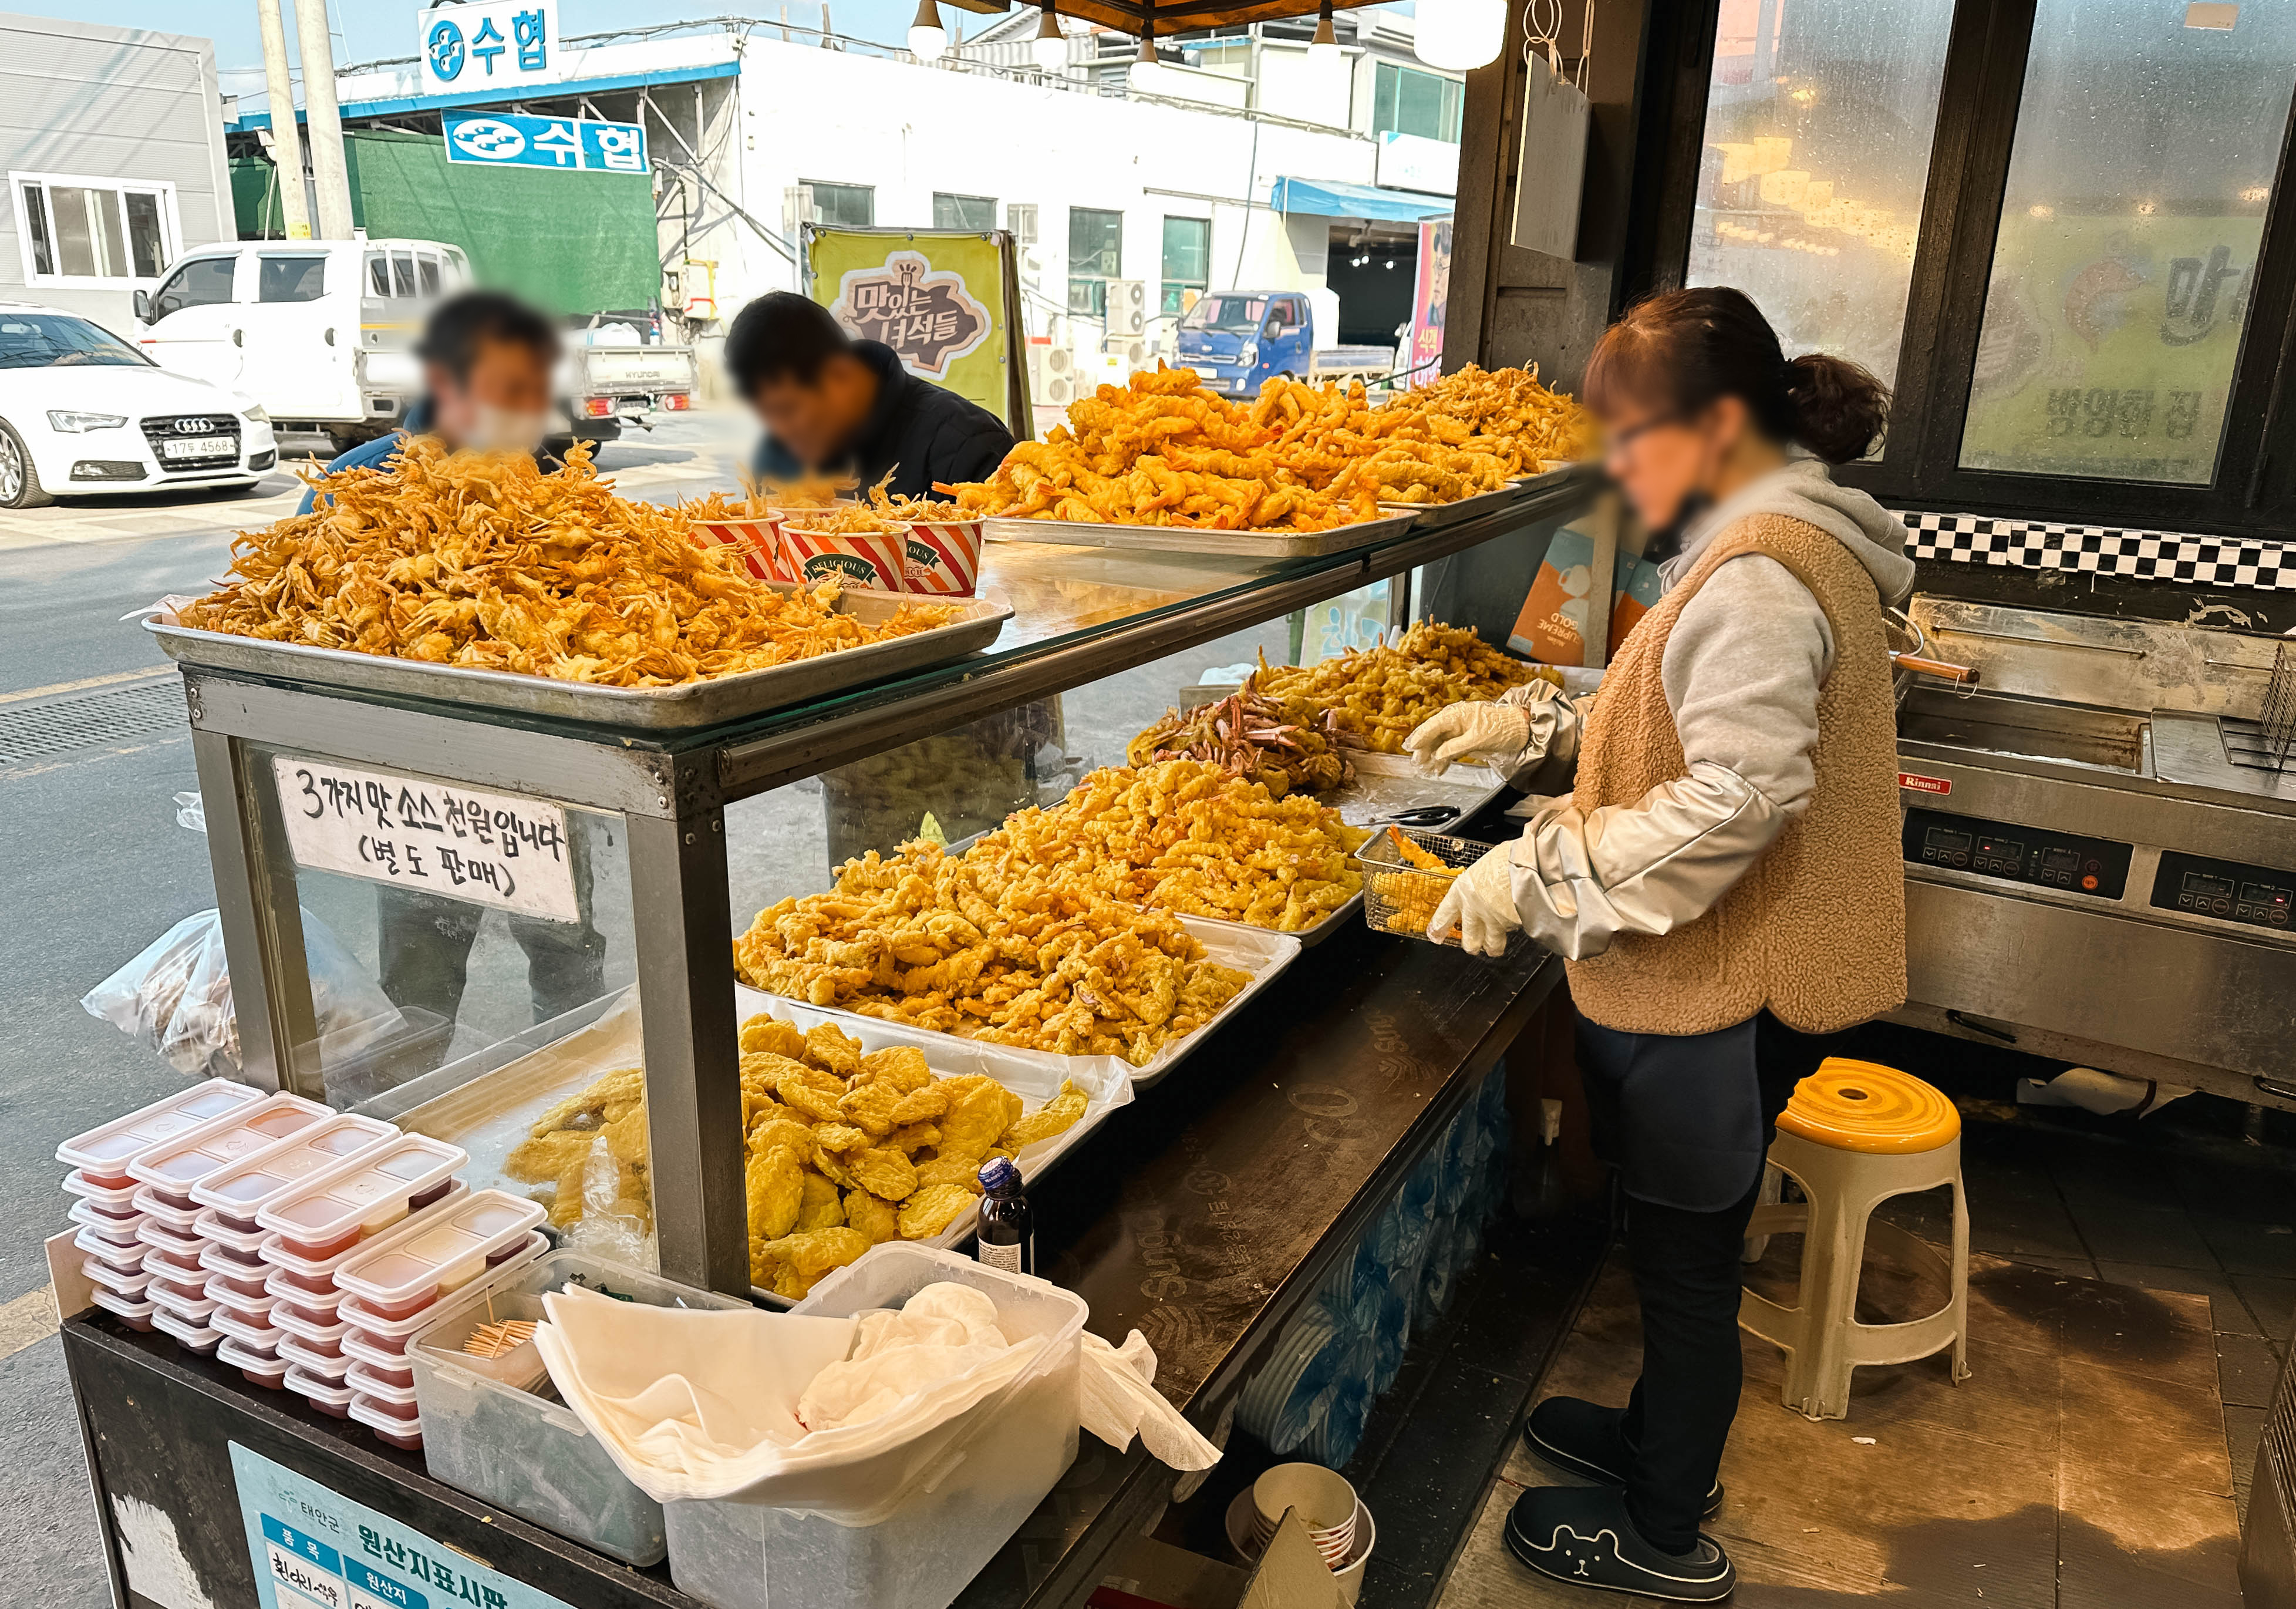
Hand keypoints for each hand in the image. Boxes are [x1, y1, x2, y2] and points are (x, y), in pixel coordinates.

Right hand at [1403, 700, 1534, 775]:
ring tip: (1427, 769)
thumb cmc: (1502, 728)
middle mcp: (1456, 720)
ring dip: (1433, 756)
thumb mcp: (1478, 739)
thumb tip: (1438, 755)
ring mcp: (1460, 730)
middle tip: (1417, 763)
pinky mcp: (1465, 739)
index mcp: (1457, 715)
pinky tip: (1439, 769)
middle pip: (1434, 735)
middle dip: (1425, 749)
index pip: (1434, 725)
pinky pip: (1449, 748)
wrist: (1521, 730)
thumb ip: (1455, 747)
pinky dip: (1444, 758)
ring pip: (1440, 743)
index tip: (1411, 747)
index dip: (1421, 736)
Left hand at [1429, 843, 1522, 956]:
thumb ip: (1480, 880)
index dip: (1439, 927)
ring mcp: (1495, 920)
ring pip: (1492, 944)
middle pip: (1469, 940)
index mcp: (1462, 891)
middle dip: (1471, 945)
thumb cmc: (1505, 859)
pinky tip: (1518, 921)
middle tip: (1473, 945)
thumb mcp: (1484, 866)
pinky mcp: (1513, 926)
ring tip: (1495, 947)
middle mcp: (1475, 910)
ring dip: (1494, 946)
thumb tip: (1485, 880)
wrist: (1527, 863)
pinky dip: (1515, 929)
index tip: (1435, 934)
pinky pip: (1513, 933)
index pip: (1444, 915)